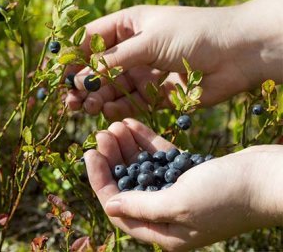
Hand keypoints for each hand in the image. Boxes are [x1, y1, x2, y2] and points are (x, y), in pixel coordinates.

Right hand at [66, 0, 282, 120]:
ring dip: (96, 97)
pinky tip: (106, 110)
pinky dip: (117, 107)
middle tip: (70, 99)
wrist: (236, 54)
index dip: (74, 57)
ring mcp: (143, 73)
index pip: (92, 40)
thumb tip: (82, 75)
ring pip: (112, 88)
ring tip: (84, 106)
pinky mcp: (155, 94)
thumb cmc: (192, 33)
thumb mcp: (148, 40)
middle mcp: (133, 50)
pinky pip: (130, 102)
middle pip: (98, 68)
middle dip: (83, 83)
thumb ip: (114, 59)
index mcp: (129, 26)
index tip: (60, 74)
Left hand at [84, 118, 282, 250]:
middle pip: (129, 185)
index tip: (90, 154)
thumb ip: (141, 206)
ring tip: (115, 125)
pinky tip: (132, 125)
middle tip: (102, 134)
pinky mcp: (188, 173)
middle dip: (113, 160)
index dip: (100, 181)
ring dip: (128, 147)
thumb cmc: (226, 195)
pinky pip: (160, 157)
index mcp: (163, 231)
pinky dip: (146, 142)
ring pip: (143, 168)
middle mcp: (168, 213)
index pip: (119, 208)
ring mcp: (179, 192)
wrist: (267, 177)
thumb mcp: (178, 203)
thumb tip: (110, 206)